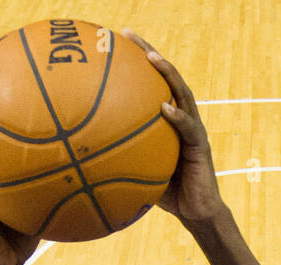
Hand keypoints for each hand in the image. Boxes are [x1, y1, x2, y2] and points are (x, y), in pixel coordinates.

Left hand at [121, 30, 223, 225]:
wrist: (196, 213)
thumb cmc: (166, 193)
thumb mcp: (137, 171)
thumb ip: (118, 158)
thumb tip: (80, 158)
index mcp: (166, 120)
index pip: (150, 84)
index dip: (134, 62)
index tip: (113, 43)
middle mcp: (181, 117)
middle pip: (166, 77)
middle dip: (148, 53)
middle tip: (128, 35)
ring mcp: (193, 129)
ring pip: (182, 93)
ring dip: (168, 74)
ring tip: (152, 58)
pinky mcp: (201, 146)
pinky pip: (189, 128)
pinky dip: (178, 116)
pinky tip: (164, 107)